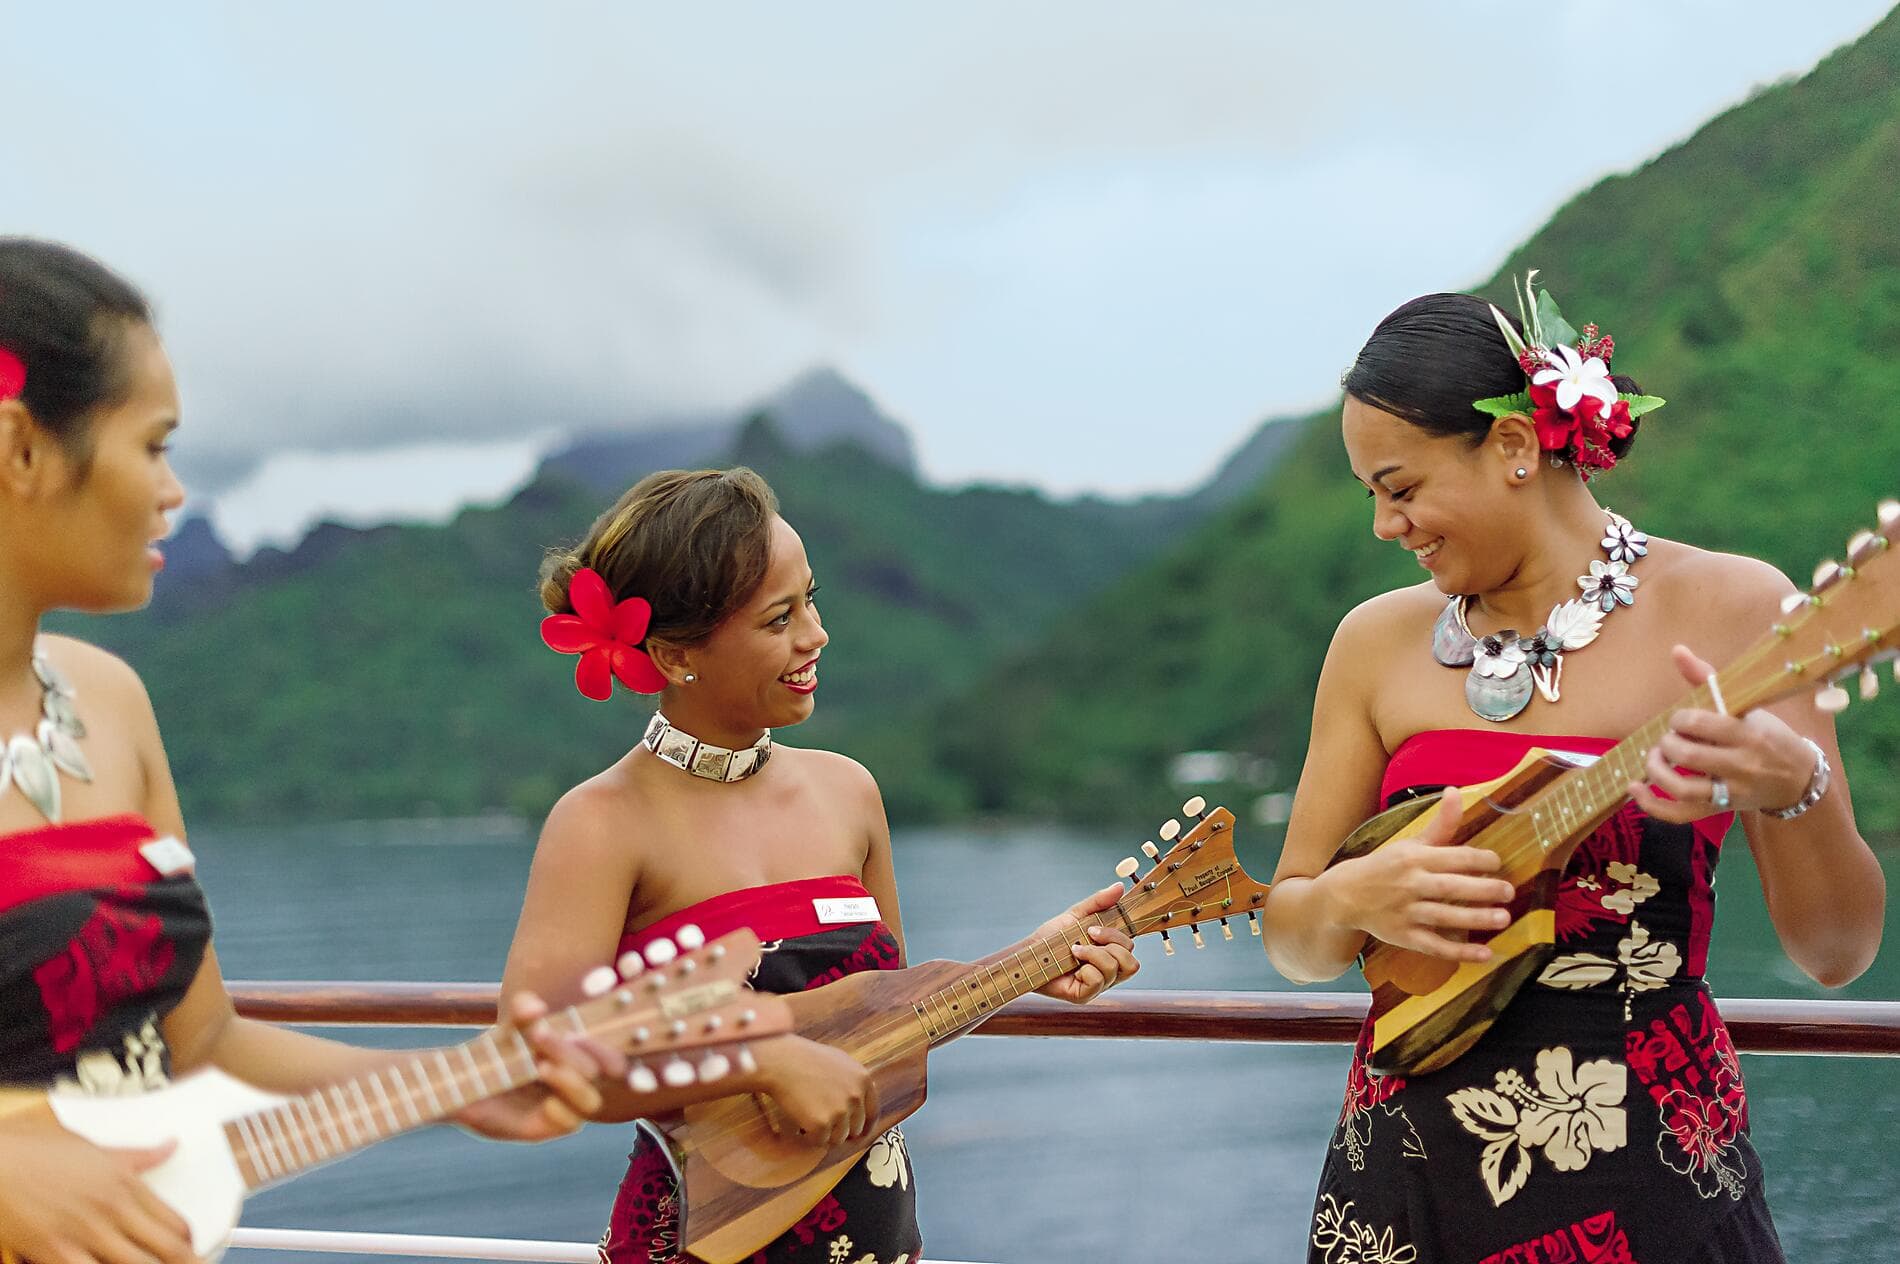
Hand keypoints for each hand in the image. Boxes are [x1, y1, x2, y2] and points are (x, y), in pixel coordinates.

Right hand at [0, 1101, 197, 1263]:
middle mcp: (112, 1211)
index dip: (189, 1243)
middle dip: (184, 1262)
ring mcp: (85, 1235)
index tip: (189, 1250)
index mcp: (125, 1185)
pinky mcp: (55, 1253)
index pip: (175, 1223)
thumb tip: (170, 1147)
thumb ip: (138, 1156)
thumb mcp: (95, 1148)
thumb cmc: (36, 1152)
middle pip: (167, 1250)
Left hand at [454, 991, 624, 1141]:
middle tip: (539, 1034)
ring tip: (541, 1067)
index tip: (575, 1031)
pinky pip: (569, 1124)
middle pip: (597, 1071)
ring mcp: (565, 1105)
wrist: (465, 1082)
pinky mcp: (547, 1127)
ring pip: (590, 1100)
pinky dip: (562, 1112)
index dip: (605, 1045)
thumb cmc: (497, 1050)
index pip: (609, 1051)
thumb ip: (522, 1010)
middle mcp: (578, 1080)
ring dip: (571, 1082)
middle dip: (570, 1053)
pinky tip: (545, 1102)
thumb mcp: (509, 1026)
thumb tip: (537, 1007)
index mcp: (578, 1054)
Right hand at [754, 1036, 878, 1149]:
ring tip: (808, 1119)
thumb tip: (860, 1104)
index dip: (864, 1127)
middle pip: (855, 1129)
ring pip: (838, 1138)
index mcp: (863, 1079)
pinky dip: (808, 1138)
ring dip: (824, 1134)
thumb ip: (853, 1081)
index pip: (872, 1113)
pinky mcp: (821, 1124)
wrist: (780, 1061)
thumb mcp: (839, 1061)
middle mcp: (856, 1096)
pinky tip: (800, 1124)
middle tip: (822, 1123)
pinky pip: (819, 1142)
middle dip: (840, 1129)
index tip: (857, 1134)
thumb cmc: (804, 1058)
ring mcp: (839, 1111)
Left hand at [1033, 884, 1140, 1002]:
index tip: (1093, 929)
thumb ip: (1099, 902)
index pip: (1130, 947)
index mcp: (1110, 954)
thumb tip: (1120, 887)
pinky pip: (1098, 980)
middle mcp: (1108, 972)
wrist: (1029, 951)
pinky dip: (1085, 968)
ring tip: (1075, 950)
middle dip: (1109, 944)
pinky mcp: (1085, 995)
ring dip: (1094, 954)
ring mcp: (1098, 986)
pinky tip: (1072, 964)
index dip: (1117, 936)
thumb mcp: (1077, 914)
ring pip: (1116, 969)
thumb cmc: (1052, 936)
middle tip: (1087, 937)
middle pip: (1132, 963)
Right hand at [1318, 787, 1516, 962]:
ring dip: (1476, 919)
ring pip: (1445, 916)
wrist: (1345, 895)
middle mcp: (1410, 884)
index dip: (1478, 859)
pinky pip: (1435, 946)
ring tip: (1503, 919)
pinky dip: (1459, 952)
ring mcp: (1406, 912)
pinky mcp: (1405, 936)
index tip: (1497, 862)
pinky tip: (1484, 954)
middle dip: (1483, 889)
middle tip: (1509, 892)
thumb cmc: (1385, 867)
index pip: (1452, 856)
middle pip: (1451, 887)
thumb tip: (1456, 792)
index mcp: (1414, 858)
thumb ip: (1440, 825)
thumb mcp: (1410, 844)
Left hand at [1627, 646, 1816, 822]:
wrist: (1799, 778)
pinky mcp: (1720, 810)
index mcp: (1748, 734)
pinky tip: (1634, 788)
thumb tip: (1676, 650)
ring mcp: (1730, 792)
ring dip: (1656, 772)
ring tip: (1653, 759)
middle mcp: (1741, 765)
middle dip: (1666, 743)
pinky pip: (1680, 815)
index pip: (1701, 723)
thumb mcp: (1746, 707)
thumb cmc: (1767, 735)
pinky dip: (1652, 805)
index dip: (1680, 719)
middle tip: (1667, 738)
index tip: (1680, 719)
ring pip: (1682, 789)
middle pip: (1688, 756)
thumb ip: (1707, 679)